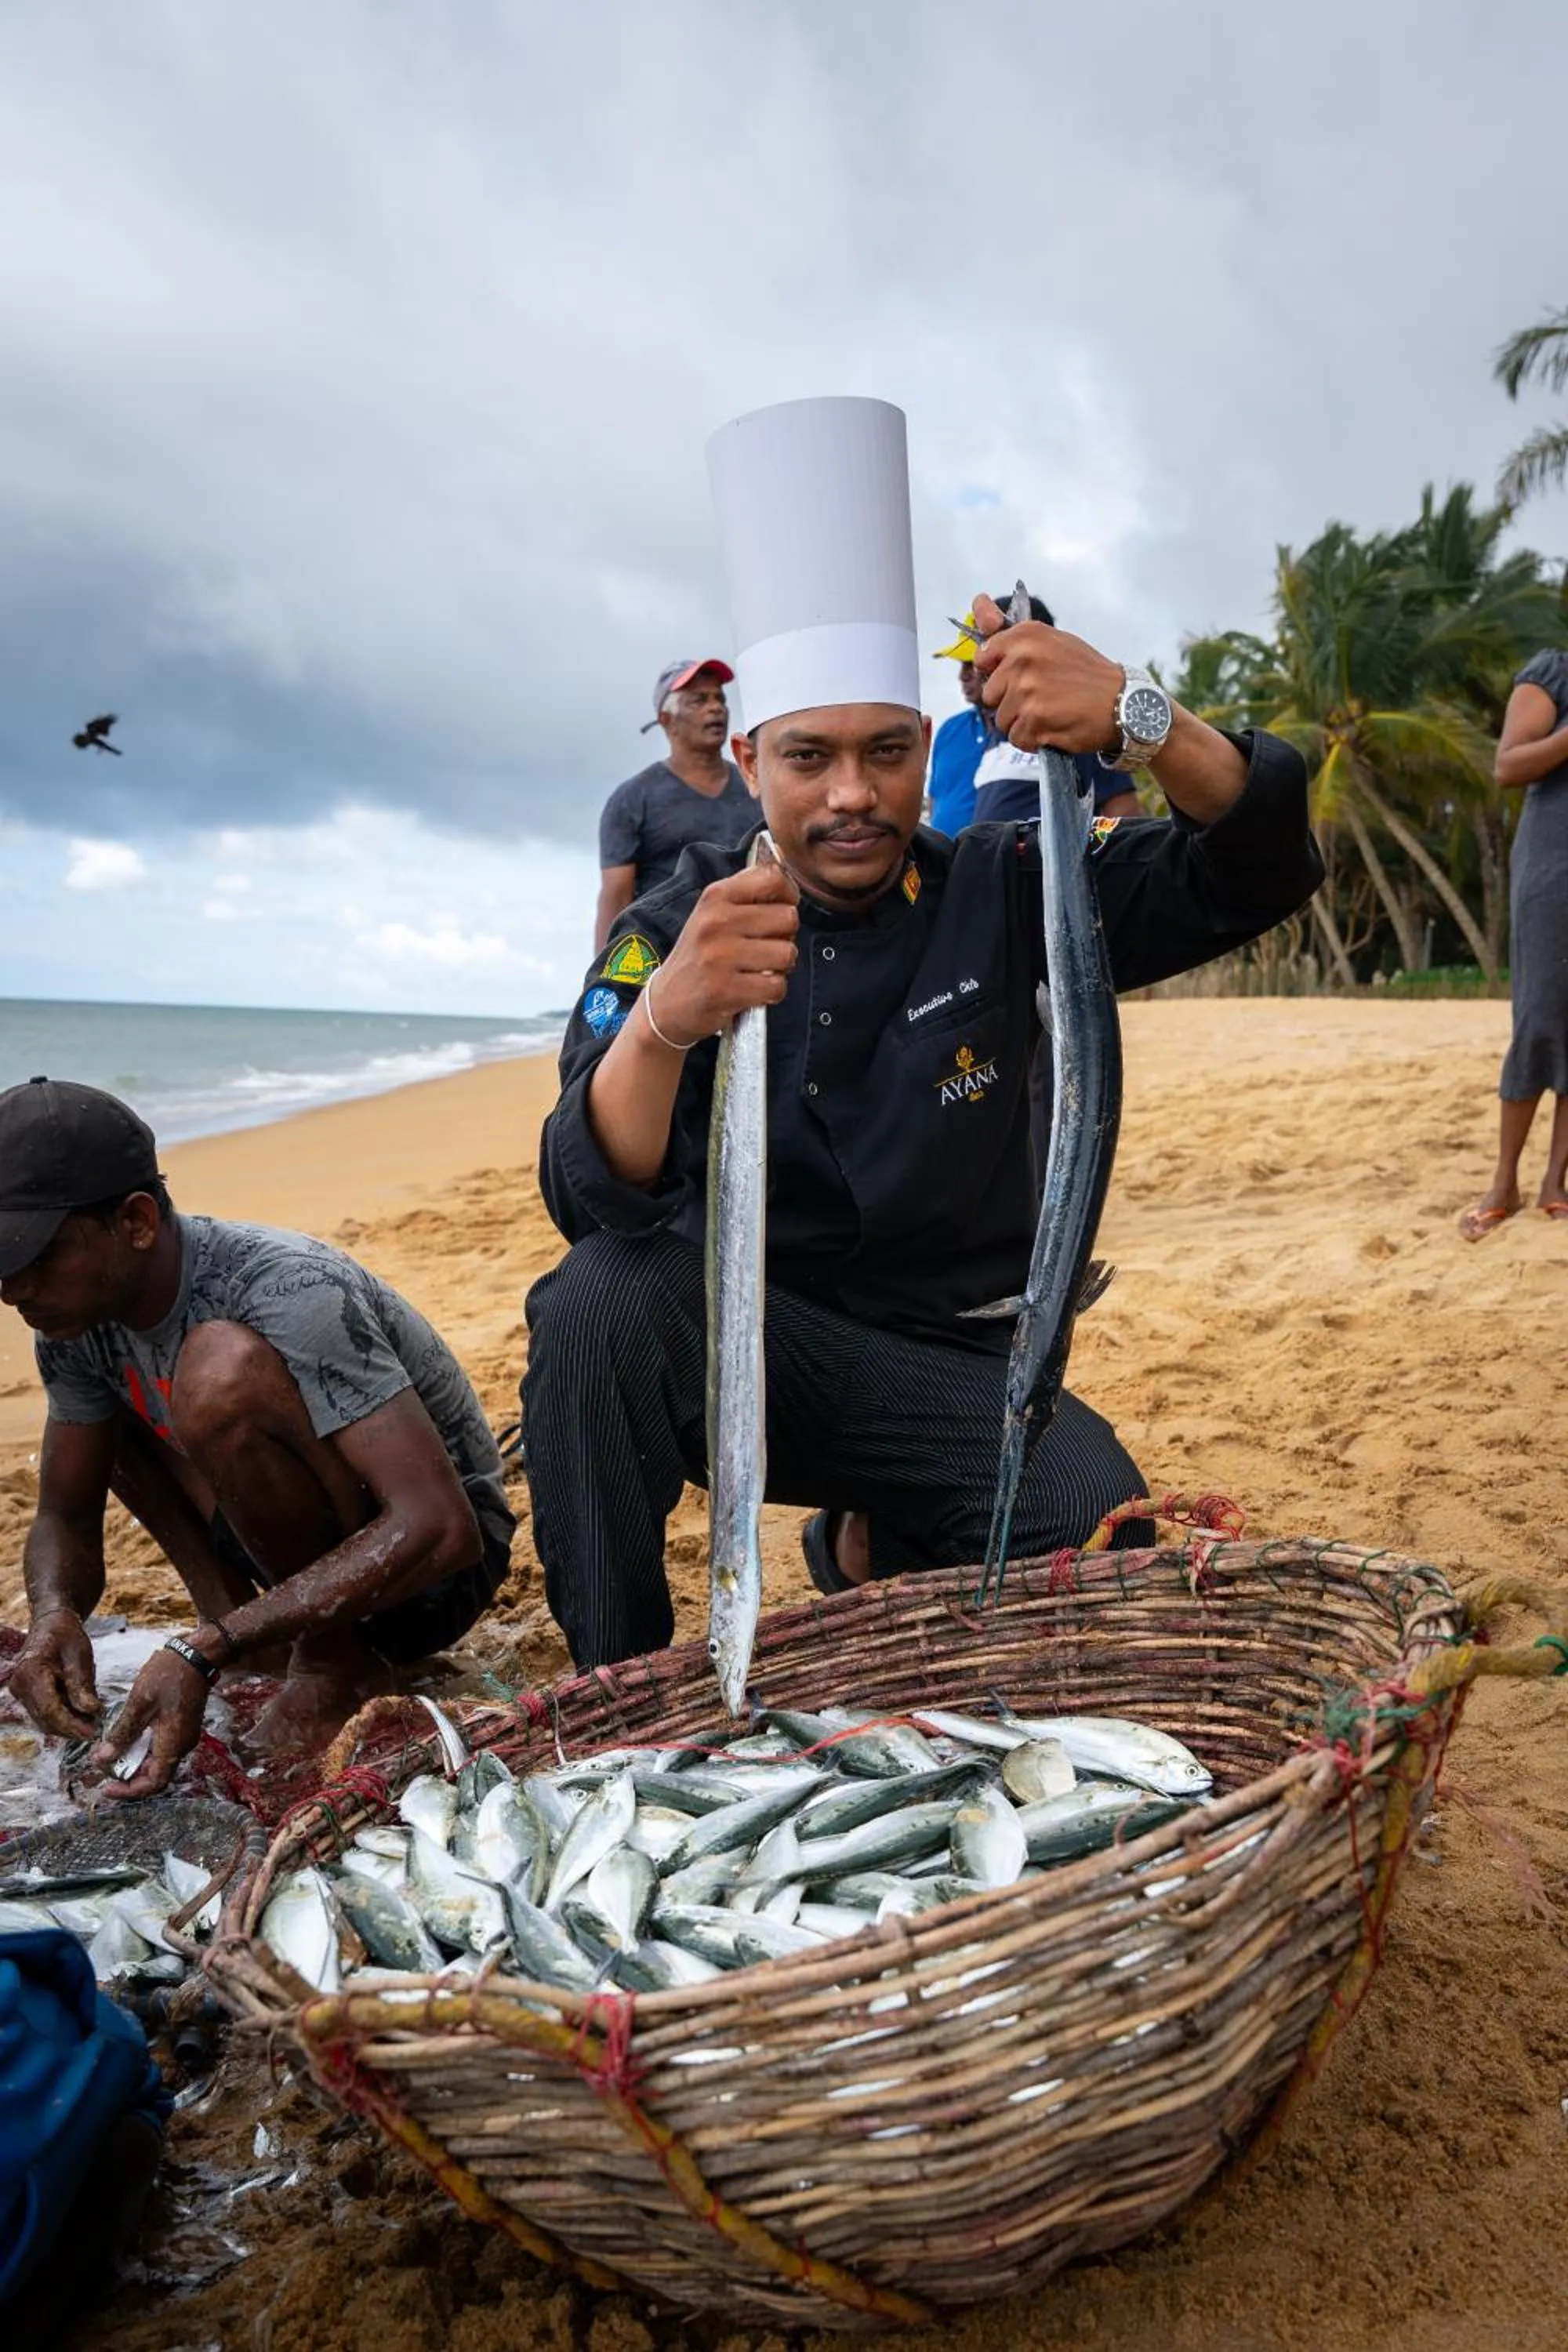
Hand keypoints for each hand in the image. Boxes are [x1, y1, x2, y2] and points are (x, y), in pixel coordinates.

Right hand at [9, 1608, 100, 1739]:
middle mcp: (19, 1685)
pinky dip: (63, 1719)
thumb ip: (82, 1684)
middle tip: (96, 1732)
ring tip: (92, 1724)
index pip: (49, 1708)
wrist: (50, 1624)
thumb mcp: (79, 1655)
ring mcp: (21, 1693)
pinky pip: (45, 1714)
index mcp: (30, 1671)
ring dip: (68, 1726)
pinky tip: (81, 1717)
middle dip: (71, 1728)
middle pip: (45, 1718)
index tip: (91, 1733)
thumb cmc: (66, 1635)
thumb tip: (91, 1711)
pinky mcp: (27, 1697)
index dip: (70, 1724)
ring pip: (44, 1720)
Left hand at [89, 1646, 209, 1800]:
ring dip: (131, 1761)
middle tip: (101, 1765)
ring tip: (108, 1750)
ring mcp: (182, 1737)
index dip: (129, 1791)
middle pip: (153, 1775)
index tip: (106, 1788)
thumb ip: (122, 1734)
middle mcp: (181, 1746)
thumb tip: (101, 1759)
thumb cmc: (168, 1676)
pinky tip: (124, 1737)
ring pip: (155, 1762)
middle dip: (126, 1775)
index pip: (153, 1783)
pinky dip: (140, 1749)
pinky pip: (159, 1748)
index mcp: (172, 1744)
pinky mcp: (180, 1727)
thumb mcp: (139, 1704)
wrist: (196, 1654)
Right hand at [643, 861, 800, 1046]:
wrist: (665, 1003)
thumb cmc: (699, 956)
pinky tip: (754, 991)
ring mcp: (720, 956)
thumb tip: (785, 874)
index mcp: (715, 896)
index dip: (788, 895)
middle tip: (766, 948)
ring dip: (781, 967)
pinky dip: (772, 992)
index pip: (772, 878)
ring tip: (760, 970)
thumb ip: (747, 894)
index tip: (781, 910)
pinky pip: (776, 986)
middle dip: (785, 936)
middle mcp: (716, 921)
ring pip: (787, 953)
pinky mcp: (725, 990)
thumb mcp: (712, 914)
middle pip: (788, 918)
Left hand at [971, 591, 1123, 754]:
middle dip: (1010, 701)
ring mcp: (1027, 690)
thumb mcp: (1051, 641)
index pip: (982, 657)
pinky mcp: (1034, 719)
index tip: (1016, 676)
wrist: (1122, 701)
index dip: (996, 672)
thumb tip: (977, 603)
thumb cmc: (1085, 672)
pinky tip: (1054, 727)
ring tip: (1051, 712)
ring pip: (1001, 719)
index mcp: (1026, 636)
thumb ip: (1010, 632)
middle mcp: (1023, 659)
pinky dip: (1033, 739)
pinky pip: (1016, 738)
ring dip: (1022, 722)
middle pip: (989, 694)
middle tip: (1042, 697)